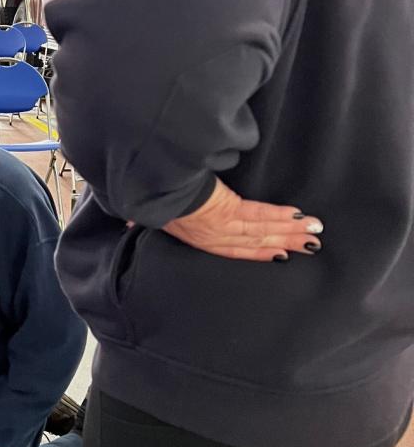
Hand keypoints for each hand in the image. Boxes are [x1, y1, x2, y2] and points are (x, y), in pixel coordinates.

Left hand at [162, 178, 322, 261]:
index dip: (257, 252)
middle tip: (310, 246)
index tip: (279, 254)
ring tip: (314, 233)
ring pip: (263, 231)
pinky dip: (281, 216)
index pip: (234, 249)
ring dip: (291, 231)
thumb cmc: (152, 200)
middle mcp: (213, 238)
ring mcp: (223, 227)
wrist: (155, 191)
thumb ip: (151, 219)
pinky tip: (300, 217)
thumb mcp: (152, 216)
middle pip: (255, 243)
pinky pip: (260, 215)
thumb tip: (133, 221)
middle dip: (284, 243)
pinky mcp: (229, 211)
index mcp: (197, 239)